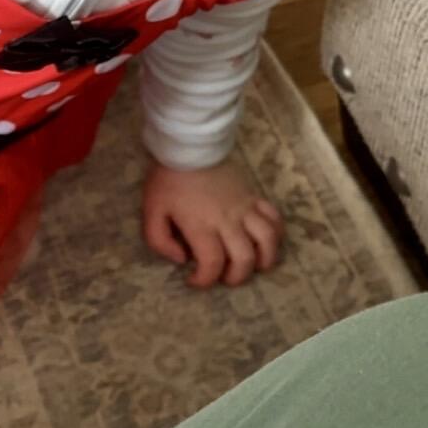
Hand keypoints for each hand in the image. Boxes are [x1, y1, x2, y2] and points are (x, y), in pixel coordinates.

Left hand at [142, 159, 283, 289]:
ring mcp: (245, 208)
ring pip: (268, 240)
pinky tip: (265, 241)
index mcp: (201, 225)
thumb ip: (160, 241)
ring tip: (254, 265)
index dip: (204, 280)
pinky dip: (276, 234)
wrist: (189, 147)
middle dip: (236, 277)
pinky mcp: (254, 196)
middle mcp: (227, 220)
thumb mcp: (151, 211)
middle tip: (223, 277)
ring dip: (264, 260)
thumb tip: (182, 259)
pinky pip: (274, 218)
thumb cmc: (168, 180)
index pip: (212, 264)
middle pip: (244, 258)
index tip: (194, 280)